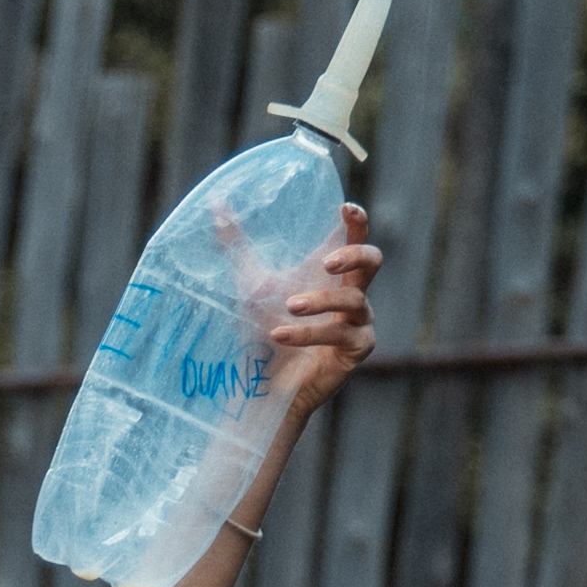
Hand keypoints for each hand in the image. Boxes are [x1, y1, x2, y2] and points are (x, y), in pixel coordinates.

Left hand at [254, 205, 378, 427]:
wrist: (262, 383)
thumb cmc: (261, 330)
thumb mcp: (248, 283)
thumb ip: (236, 244)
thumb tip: (213, 203)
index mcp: (333, 273)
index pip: (355, 238)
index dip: (357, 221)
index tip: (345, 208)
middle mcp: (352, 294)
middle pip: (373, 261)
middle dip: (353, 256)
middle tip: (325, 263)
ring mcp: (358, 323)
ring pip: (354, 301)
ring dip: (320, 302)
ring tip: (288, 308)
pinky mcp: (356, 350)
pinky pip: (340, 335)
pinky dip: (309, 333)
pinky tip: (280, 334)